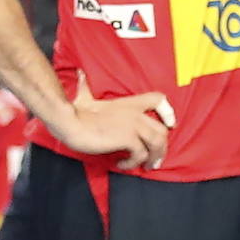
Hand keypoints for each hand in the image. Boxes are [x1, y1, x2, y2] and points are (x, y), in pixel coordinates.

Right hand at [50, 75, 173, 169]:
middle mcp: (134, 113)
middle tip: (154, 160)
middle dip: (162, 148)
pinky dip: (134, 163)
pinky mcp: (128, 139)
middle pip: (162, 130)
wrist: (69, 122)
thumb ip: (85, 86)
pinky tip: (122, 164)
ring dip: (153, 157)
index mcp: (127, 103)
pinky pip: (140, 154)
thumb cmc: (74, 112)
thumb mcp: (83, 97)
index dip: (168, 112)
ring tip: (145, 166)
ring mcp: (132, 125)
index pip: (158, 99)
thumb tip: (80, 73)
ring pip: (157, 143)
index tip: (170, 124)